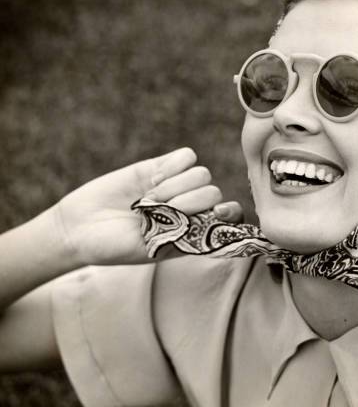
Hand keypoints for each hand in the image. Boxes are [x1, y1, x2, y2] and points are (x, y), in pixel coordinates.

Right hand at [53, 148, 242, 265]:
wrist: (79, 228)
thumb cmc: (116, 247)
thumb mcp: (154, 251)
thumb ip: (188, 235)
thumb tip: (219, 216)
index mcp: (194, 230)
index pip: (230, 217)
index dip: (228, 214)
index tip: (214, 216)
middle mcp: (190, 207)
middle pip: (213, 192)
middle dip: (188, 202)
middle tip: (158, 212)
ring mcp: (176, 185)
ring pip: (201, 174)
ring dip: (175, 187)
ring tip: (149, 199)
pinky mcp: (160, 166)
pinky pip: (186, 156)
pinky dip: (172, 166)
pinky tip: (151, 179)